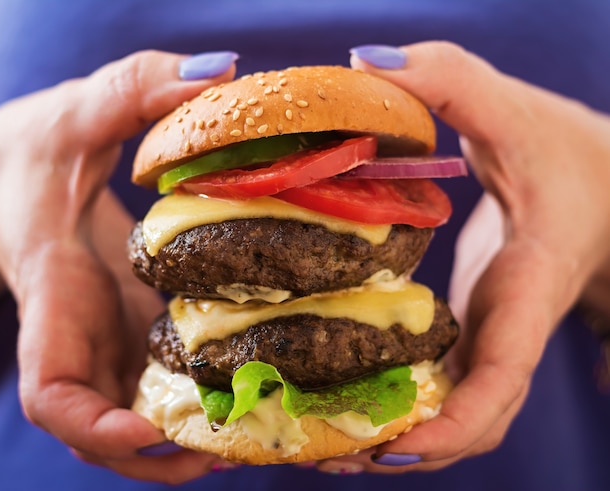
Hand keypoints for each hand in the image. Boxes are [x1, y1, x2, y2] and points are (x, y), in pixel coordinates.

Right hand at [0, 50, 237, 482]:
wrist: (4, 176)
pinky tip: (244, 389)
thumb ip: (134, 87)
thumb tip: (217, 72)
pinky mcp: (127, 326)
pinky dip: (191, 397)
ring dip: (186, 436)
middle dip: (161, 453)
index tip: (149, 434)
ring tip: (254, 436)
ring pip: (135, 412)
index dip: (93, 430)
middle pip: (107, 426)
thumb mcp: (74, 113)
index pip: (53, 392)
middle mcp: (80, 333)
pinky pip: (155, 379)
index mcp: (56, 297)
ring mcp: (106, 335)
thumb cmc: (24, 154)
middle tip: (237, 449)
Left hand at [315, 41, 609, 473]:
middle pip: (469, 422)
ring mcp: (492, 336)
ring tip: (320, 444)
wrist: (600, 186)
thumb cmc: (568, 154)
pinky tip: (344, 394)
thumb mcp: (511, 109)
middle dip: (406, 450)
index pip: (504, 377)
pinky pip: (441, 385)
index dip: (454, 425)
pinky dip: (399, 404)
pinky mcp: (473, 330)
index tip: (393, 447)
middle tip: (326, 454)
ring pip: (453, 414)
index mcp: (529, 289)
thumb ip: (449, 77)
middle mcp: (510, 329)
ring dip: (395, 437)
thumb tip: (362, 62)